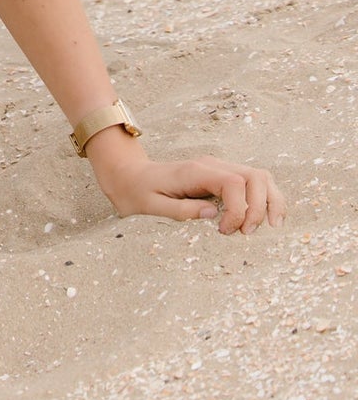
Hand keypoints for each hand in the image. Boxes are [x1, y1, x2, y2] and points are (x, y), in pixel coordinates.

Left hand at [86, 129, 285, 233]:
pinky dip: (265, 199)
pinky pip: (253, 182)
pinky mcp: (222, 177)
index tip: (226, 232)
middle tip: (249, 234)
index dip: (239, 209)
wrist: (129, 175)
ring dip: (270, 201)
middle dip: (262, 206)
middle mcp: (212, 165)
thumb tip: (212, 214)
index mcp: (195, 171)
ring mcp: (219, 169)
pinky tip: (264, 218)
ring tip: (270, 227)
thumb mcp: (150, 206)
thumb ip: (179, 210)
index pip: (234, 183)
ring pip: (260, 176)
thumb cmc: (137, 192)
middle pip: (256, 175)